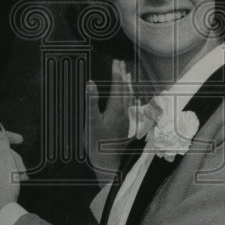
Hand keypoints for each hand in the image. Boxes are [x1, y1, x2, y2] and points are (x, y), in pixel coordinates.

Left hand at [0, 130, 27, 224]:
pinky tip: (15, 180)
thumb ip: (2, 142)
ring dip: (13, 165)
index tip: (18, 139)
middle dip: (12, 156)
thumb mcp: (5, 157)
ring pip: (1, 160)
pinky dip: (9, 173)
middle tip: (19, 166)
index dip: (7, 137)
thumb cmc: (1, 185)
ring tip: (19, 176)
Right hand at [85, 58, 134, 180]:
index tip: (115, 61)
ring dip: (128, 84)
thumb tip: (90, 84)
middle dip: (122, 75)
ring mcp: (126, 119)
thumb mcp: (91, 122)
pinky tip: (133, 96)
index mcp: (115, 109)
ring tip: (127, 73)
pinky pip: (131, 106)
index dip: (116, 73)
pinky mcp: (126, 125)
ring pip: (129, 97)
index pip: (117, 86)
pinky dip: (131, 97)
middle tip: (120, 63)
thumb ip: (91, 102)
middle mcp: (123, 112)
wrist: (108, 162)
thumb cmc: (97, 143)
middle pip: (125, 89)